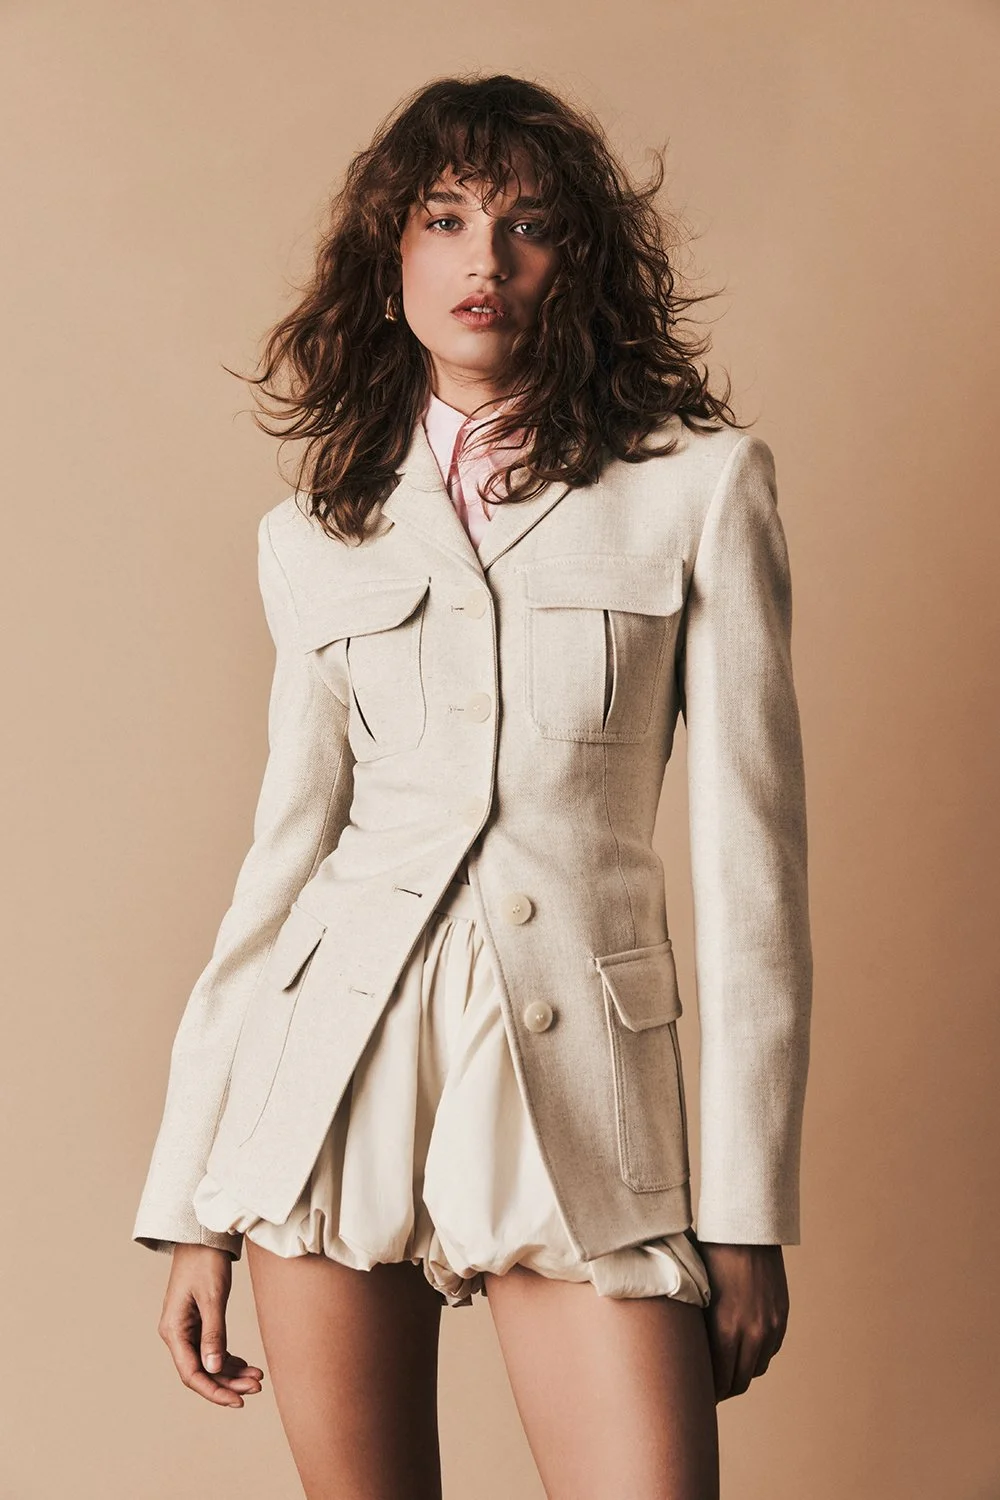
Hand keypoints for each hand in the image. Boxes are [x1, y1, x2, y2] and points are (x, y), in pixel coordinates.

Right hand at [157, 1243, 264, 1407]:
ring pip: (208, 1361)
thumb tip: (213, 1369)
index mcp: (173, 1330)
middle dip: (229, 1382)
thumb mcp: (212, 1297)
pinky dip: (228, 1357)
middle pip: (202, 1371)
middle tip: (257, 1387)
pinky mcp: (198, 1321)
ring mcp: (186, 1328)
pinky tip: (246, 1363)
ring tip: (257, 1378)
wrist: (203, 1234)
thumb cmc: (205, 1261)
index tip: (238, 1401)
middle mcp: (176, 1333)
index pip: (192, 1373)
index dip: (214, 1391)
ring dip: (231, 1372)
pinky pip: (211, 1348)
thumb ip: (213, 1333)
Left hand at [697, 1243, 788, 1401]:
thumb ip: (694, 1323)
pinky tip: (744, 1345)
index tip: (697, 1393)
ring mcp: (770, 1326)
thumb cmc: (710, 1254)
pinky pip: (770, 1349)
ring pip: (756, 1368)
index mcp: (726, 1329)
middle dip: (723, 1388)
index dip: (708, 1392)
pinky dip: (758, 1353)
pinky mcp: (781, 1317)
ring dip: (741, 1372)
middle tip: (709, 1388)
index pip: (719, 1380)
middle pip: (739, 1382)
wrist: (747, 1229)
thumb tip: (679, 1346)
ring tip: (726, 1368)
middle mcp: (752, 1333)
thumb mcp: (696, 1290)